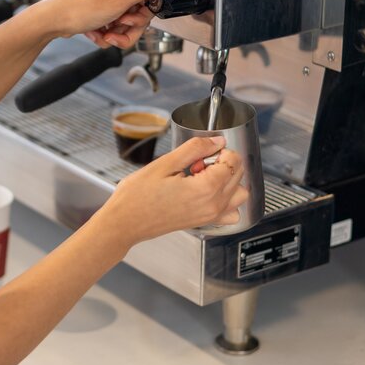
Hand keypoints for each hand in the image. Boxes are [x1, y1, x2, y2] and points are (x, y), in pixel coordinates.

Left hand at [27, 0, 178, 48]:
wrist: (52, 20)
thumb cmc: (79, 9)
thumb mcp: (119, 2)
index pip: (151, 4)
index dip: (140, 19)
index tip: (127, 21)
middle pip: (139, 17)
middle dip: (126, 30)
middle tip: (112, 29)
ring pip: (126, 26)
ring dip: (114, 34)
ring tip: (100, 32)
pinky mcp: (102, 10)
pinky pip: (113, 28)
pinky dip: (104, 34)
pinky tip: (94, 31)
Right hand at [96, 137, 248, 248]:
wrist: (124, 222)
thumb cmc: (137, 196)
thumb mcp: (165, 163)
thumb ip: (195, 149)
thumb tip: (216, 141)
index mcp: (206, 189)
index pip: (233, 161)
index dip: (219, 151)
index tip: (201, 154)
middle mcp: (213, 205)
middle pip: (238, 175)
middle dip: (221, 163)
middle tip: (196, 163)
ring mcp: (210, 216)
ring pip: (239, 194)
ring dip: (227, 180)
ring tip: (202, 177)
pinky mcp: (204, 223)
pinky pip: (230, 212)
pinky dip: (226, 200)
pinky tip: (206, 192)